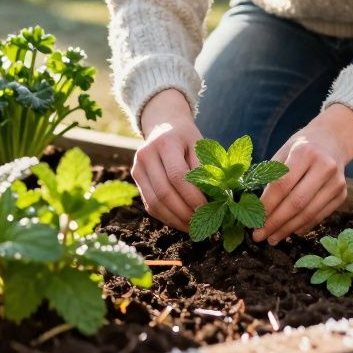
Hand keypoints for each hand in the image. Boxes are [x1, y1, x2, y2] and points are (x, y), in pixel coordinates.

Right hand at [131, 89, 208, 231]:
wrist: (163, 125)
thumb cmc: (187, 138)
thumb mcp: (200, 145)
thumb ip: (205, 169)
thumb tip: (216, 198)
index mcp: (166, 142)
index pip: (177, 176)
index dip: (192, 196)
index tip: (207, 209)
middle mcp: (147, 154)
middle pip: (164, 192)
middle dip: (184, 212)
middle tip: (202, 223)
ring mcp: (138, 167)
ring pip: (154, 203)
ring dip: (175, 219)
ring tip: (193, 227)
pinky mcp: (136, 178)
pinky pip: (150, 205)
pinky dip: (166, 217)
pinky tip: (181, 222)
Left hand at [252, 104, 352, 244]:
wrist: (332, 140)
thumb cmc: (300, 148)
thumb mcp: (283, 152)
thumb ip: (270, 177)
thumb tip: (255, 208)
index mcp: (304, 152)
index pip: (282, 185)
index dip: (267, 206)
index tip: (253, 220)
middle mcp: (324, 166)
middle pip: (297, 202)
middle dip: (275, 222)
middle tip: (259, 236)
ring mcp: (336, 182)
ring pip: (309, 213)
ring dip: (288, 229)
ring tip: (272, 238)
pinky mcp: (342, 194)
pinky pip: (320, 215)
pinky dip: (303, 226)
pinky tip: (290, 231)